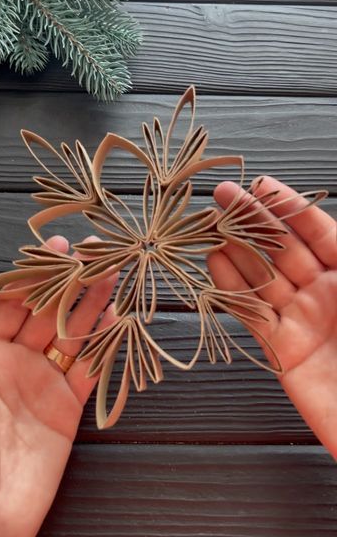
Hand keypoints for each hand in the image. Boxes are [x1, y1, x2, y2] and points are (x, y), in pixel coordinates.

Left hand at [0, 235, 116, 536]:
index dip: (37, 274)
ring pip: (71, 336)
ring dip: (91, 306)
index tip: (58, 248)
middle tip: (95, 256)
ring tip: (111, 276)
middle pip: (47, 313)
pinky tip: (114, 321)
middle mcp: (11, 364)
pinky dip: (103, 346)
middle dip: (71, 283)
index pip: (12, 302)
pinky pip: (88, 371)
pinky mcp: (65, 411)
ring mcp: (40, 386)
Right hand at [208, 176, 336, 458]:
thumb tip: (328, 229)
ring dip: (235, 250)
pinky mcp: (283, 351)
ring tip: (210, 225)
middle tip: (223, 196)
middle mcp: (326, 294)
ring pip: (262, 278)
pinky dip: (231, 290)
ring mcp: (303, 321)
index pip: (319, 232)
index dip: (290, 208)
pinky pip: (252, 314)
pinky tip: (215, 266)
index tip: (262, 186)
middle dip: (253, 221)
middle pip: (284, 249)